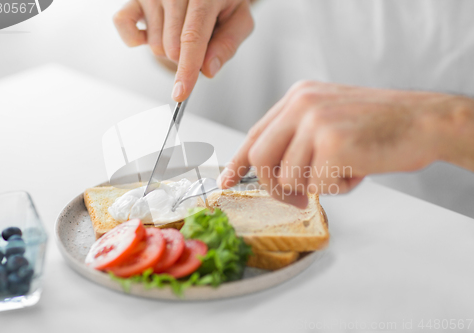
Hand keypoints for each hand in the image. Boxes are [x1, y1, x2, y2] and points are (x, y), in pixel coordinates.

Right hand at [113, 0, 253, 100]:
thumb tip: (207, 70)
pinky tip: (151, 33)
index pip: (192, 37)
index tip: (180, 93)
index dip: (187, 69)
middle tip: (198, 42)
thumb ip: (228, 45)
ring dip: (169, 49)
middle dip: (186, 59)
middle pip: (172, 47)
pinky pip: (123, 25)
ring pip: (155, 45)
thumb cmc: (222, 1)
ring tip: (181, 28)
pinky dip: (135, 39)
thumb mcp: (238, 19)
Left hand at [218, 81, 473, 207]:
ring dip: (313, 187)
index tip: (227, 181)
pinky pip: (317, 186)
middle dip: (275, 187)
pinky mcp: (332, 145)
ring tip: (342, 173)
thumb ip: (298, 136)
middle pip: (260, 159)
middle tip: (296, 199)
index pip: (255, 133)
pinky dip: (337, 188)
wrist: (425, 120)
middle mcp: (302, 105)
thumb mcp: (330, 117)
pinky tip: (358, 170)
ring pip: (288, 178)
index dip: (238, 162)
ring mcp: (316, 123)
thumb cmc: (380, 124)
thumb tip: (272, 170)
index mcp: (298, 96)